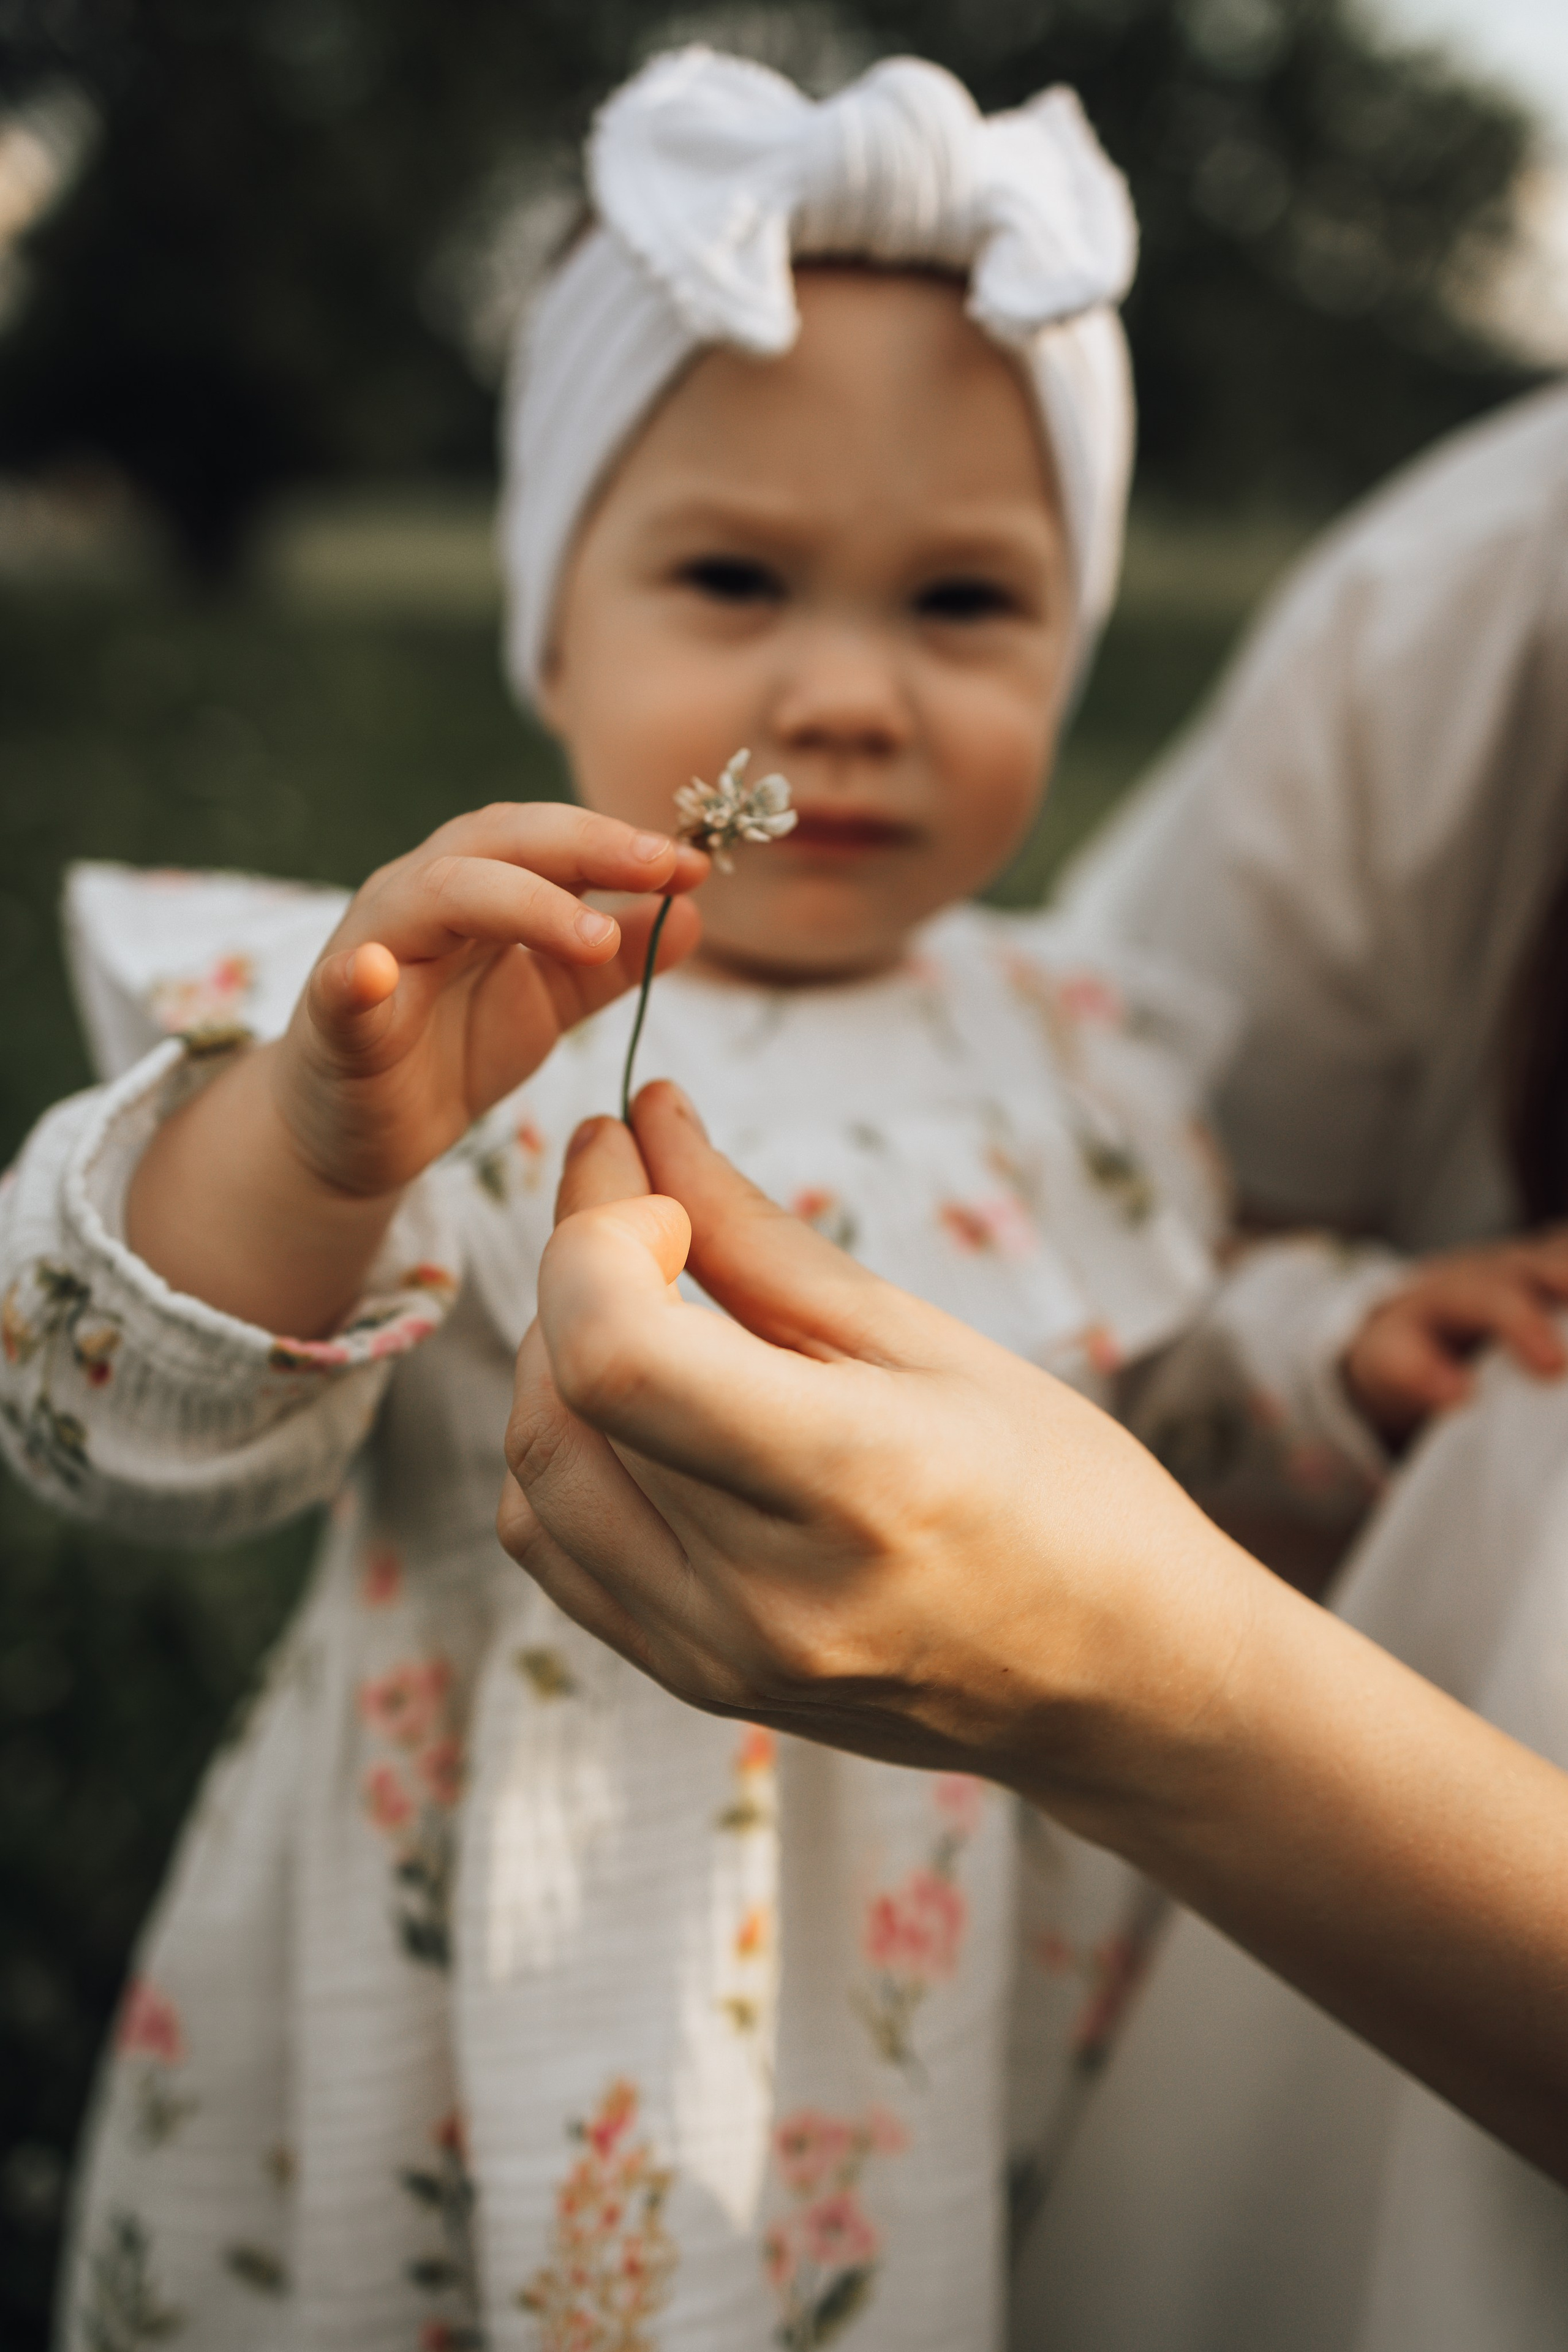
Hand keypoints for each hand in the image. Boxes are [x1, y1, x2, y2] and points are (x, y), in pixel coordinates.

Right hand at [275, 804, 706, 1199]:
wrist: (361, 1132)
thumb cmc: (449, 1050)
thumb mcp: (548, 1002)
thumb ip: (612, 963)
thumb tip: (689, 913)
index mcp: (477, 886)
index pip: (548, 839)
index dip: (620, 843)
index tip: (694, 863)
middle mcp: (421, 896)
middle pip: (497, 841)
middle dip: (584, 846)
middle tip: (659, 866)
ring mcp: (373, 948)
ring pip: (435, 893)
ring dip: (517, 902)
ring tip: (591, 934)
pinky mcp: (333, 1018)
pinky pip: (342, 985)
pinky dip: (358, 975)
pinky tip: (376, 971)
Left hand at [499, 1091, 1567, 2183]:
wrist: (1121, 1681)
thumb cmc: (1064, 1495)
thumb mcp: (932, 1342)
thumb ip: (762, 1239)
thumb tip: (651, 1123)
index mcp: (855, 1484)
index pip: (618, 1358)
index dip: (593, 1241)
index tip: (651, 1186)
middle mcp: (768, 1592)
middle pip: (563, 1406)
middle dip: (572, 1273)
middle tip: (640, 1204)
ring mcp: (720, 1656)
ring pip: (535, 1483)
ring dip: (559, 1366)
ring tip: (646, 1305)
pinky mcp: (694, 1682)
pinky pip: (558, 1552)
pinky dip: (570, 1457)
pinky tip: (644, 1410)